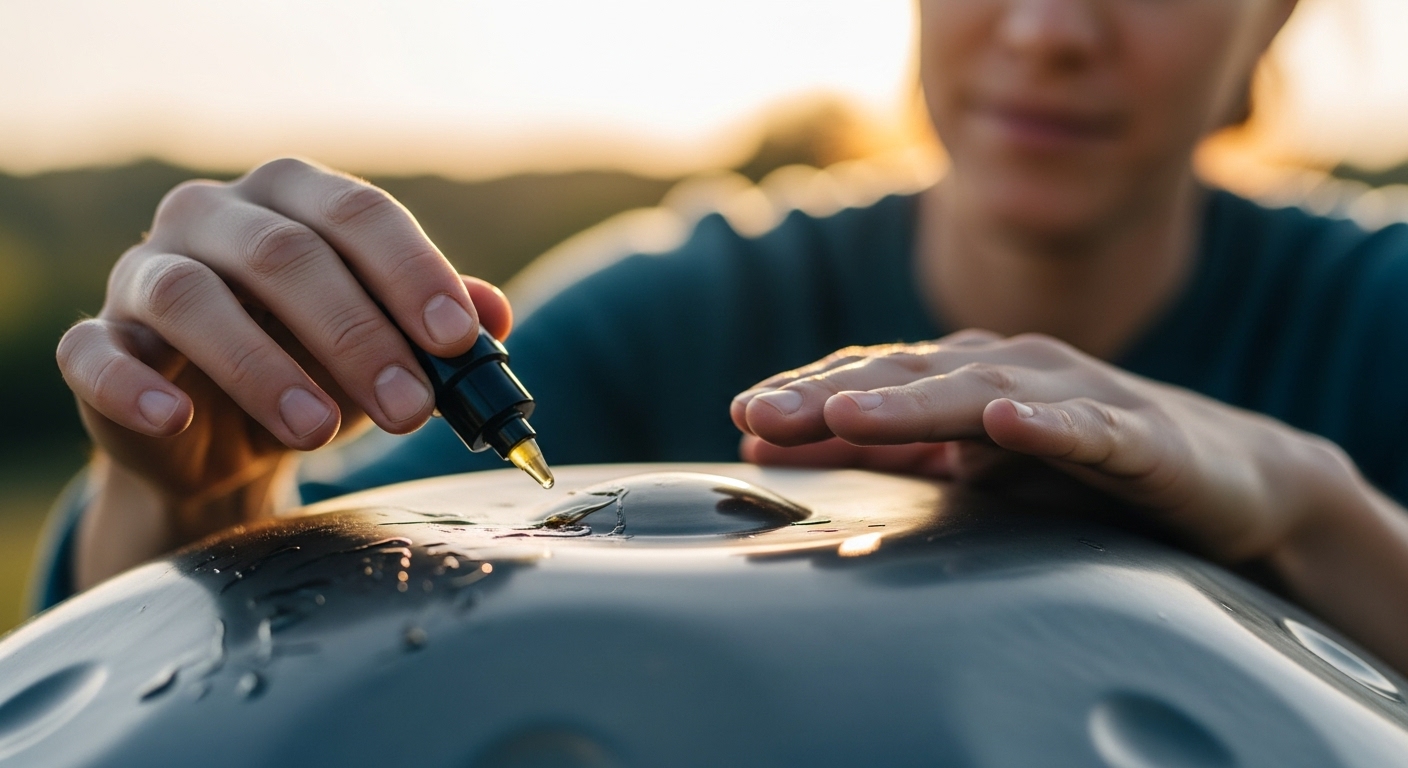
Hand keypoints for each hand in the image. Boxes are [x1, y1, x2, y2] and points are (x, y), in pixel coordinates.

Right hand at [57, 158, 511, 520]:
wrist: (223, 434)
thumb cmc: (317, 363)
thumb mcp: (388, 343)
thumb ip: (439, 324)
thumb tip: (496, 314)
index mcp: (293, 198)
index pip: (358, 213)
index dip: (411, 272)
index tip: (456, 338)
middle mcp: (213, 216)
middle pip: (284, 255)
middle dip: (357, 335)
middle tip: (412, 409)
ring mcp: (143, 272)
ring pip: (192, 299)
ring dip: (262, 368)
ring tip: (320, 431)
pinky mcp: (95, 339)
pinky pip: (96, 352)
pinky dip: (133, 386)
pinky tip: (180, 420)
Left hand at [731, 330, 1349, 563]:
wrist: (1228, 477)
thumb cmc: (1086, 466)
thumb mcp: (974, 464)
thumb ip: (892, 451)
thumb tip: (787, 448)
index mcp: (969, 378)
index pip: (875, 378)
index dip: (809, 395)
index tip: (741, 417)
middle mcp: (1013, 371)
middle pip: (910, 375)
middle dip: (830, 394)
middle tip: (761, 412)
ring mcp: (1077, 396)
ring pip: (983, 393)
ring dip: (913, 402)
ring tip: (849, 414)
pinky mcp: (1142, 437)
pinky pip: (1091, 427)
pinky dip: (1050, 425)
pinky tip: (1011, 427)